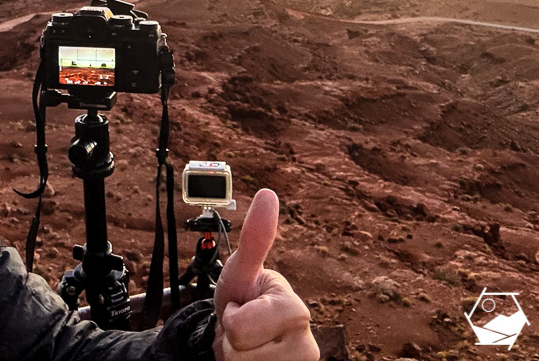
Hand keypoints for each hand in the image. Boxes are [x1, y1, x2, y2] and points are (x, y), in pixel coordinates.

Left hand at [213, 189, 319, 360]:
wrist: (244, 337)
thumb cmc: (244, 299)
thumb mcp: (243, 270)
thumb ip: (256, 237)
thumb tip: (268, 194)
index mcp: (297, 313)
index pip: (238, 329)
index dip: (231, 318)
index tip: (244, 308)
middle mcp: (307, 349)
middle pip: (239, 356)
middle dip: (233, 342)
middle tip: (245, 330)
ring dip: (235, 359)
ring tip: (249, 346)